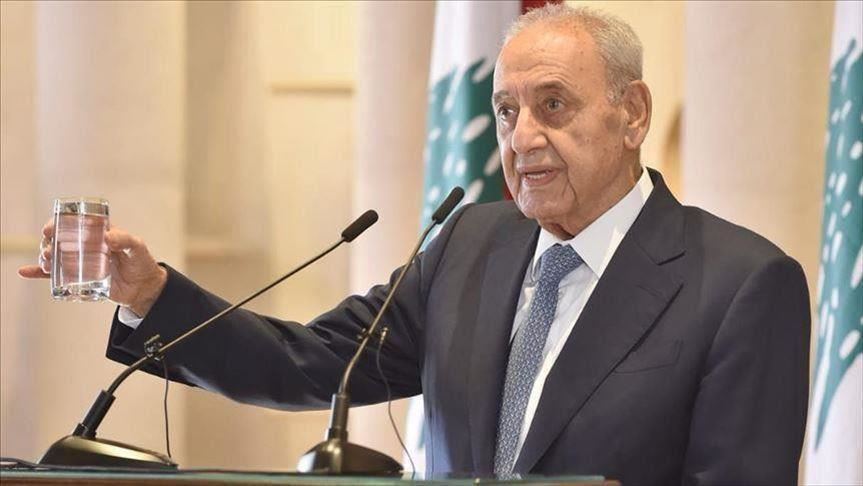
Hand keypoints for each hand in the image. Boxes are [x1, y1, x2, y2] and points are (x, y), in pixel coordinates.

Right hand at [18, 221, 167, 316]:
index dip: (59, 223)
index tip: (50, 229)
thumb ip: (125, 240)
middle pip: (60, 239)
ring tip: (47, 262)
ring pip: (56, 256)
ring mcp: (81, 261)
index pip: (74, 224)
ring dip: (45, 256)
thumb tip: (108, 236)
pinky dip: (39, 272)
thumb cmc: (142, 263)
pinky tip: (25, 271)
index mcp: (98, 233)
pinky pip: (55, 275)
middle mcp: (86, 245)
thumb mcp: (137, 248)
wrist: (143, 288)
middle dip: (49, 243)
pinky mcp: (79, 277)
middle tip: (48, 250)